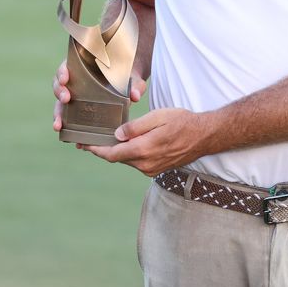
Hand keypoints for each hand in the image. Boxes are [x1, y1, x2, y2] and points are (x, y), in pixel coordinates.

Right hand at [53, 59, 148, 132]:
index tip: (65, 78)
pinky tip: (75, 141)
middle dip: (60, 92)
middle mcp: (75, 83)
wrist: (129, 87)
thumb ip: (135, 85)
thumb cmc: (128, 78)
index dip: (62, 72)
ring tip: (58, 126)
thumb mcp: (133, 79)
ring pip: (60, 105)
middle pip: (60, 85)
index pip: (67, 67)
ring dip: (58, 115)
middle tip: (66, 99)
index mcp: (83, 68)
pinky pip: (70, 121)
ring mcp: (75, 98)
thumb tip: (134, 96)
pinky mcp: (79, 112)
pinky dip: (70, 131)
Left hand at [81, 108, 213, 175]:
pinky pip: (136, 162)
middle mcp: (145, 164)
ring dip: (116, 151)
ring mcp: (151, 169)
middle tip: (88, 140)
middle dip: (102, 149)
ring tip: (105, 139)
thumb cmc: (182, 122)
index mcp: (143, 150)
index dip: (95, 149)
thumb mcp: (158, 116)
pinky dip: (128, 154)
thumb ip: (136, 127)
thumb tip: (117, 134)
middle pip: (116, 158)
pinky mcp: (156, 169)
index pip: (111, 154)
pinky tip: (126, 144)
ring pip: (126, 160)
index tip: (83, 144)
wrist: (204, 137)